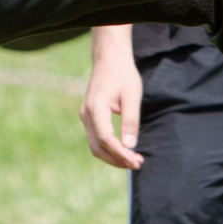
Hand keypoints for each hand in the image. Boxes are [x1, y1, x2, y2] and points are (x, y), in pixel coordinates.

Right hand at [81, 50, 145, 169]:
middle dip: (116, 159)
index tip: (135, 161)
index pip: (105, 138)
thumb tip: (130, 146)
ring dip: (113, 156)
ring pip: (95, 145)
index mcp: (95, 108)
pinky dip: (109, 148)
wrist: (109, 59)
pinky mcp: (89, 117)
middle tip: (137, 164)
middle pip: (97, 147)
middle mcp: (86, 114)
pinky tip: (124, 150)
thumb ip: (130, 121)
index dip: (120, 153)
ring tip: (133, 160)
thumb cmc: (122, 75)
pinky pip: (96, 138)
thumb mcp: (132, 96)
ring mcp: (86, 116)